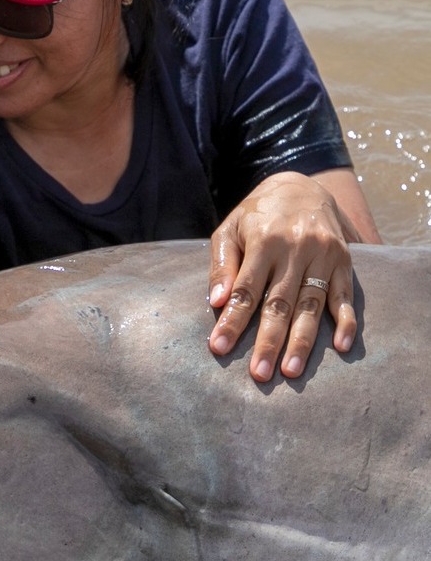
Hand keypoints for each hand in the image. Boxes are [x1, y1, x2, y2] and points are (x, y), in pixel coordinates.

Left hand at [207, 170, 371, 381]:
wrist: (301, 185)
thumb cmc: (256, 216)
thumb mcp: (229, 230)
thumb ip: (222, 265)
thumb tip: (215, 302)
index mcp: (263, 242)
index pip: (244, 290)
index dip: (232, 320)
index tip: (219, 348)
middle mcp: (295, 249)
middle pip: (280, 303)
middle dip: (268, 341)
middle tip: (260, 375)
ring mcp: (324, 255)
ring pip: (312, 305)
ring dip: (303, 341)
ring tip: (291, 371)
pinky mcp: (345, 260)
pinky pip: (346, 295)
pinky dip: (345, 321)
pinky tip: (340, 346)